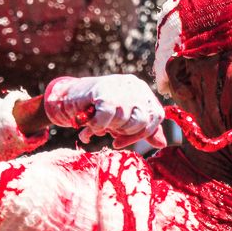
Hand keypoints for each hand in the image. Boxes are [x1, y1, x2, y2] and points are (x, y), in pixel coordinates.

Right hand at [43, 75, 166, 149]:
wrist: (68, 96)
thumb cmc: (98, 108)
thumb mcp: (124, 118)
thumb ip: (144, 129)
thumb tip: (162, 144)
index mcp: (143, 91)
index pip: (156, 117)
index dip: (142, 134)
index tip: (120, 142)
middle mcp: (135, 86)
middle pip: (140, 120)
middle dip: (123, 132)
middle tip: (107, 129)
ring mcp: (119, 87)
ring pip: (122, 120)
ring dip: (107, 128)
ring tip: (96, 124)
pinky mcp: (103, 90)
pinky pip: (105, 118)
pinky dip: (95, 127)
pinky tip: (89, 127)